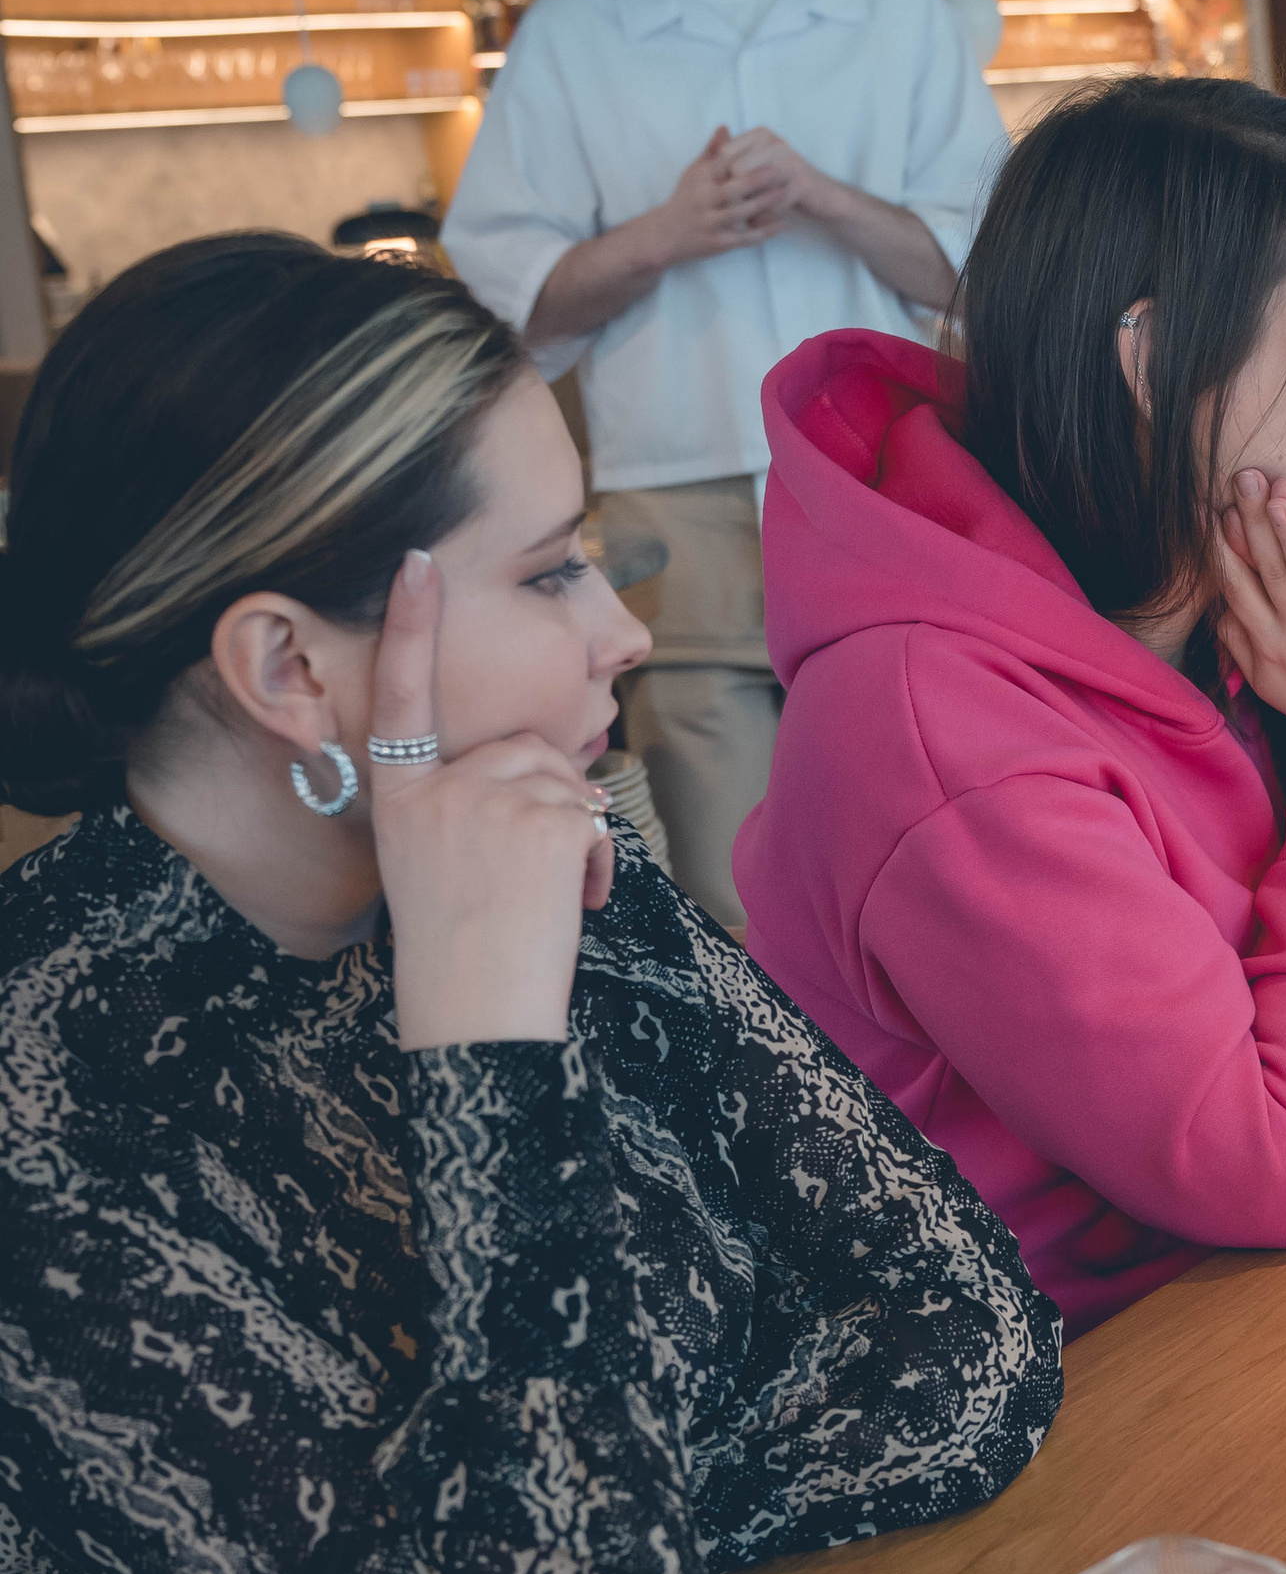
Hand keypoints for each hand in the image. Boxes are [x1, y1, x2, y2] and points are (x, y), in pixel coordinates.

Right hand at [365, 549, 614, 1051]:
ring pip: (568, 782)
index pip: (402, 693)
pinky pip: (597, 821)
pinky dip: (600, 865)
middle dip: (549, 798)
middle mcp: (439, 787)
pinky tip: (575, 904)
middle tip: (532, 874)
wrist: (475, 1013)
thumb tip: (532, 770)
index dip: (411, 624)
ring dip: (577, 835)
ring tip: (548, 898)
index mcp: (399, 794)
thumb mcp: (427, 860)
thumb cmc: (458, 947)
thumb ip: (460, 801)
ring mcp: (491, 799)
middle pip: (526, 747)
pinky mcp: (547, 822)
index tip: (418, 560)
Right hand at [654, 124, 792, 266]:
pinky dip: (766, 230)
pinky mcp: (718, 243)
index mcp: (700, 179)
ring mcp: (710, 222)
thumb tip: (725, 127)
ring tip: (789, 193)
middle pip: (736, 187)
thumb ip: (711, 151)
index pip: (726, 164)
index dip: (750, 156)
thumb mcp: (693, 173)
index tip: (772, 149)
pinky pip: (746, 237)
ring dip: (767, 203)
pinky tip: (784, 223)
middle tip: (787, 169)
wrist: (665, 236)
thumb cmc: (686, 199)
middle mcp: (704, 200)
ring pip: (742, 212)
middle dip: (762, 178)